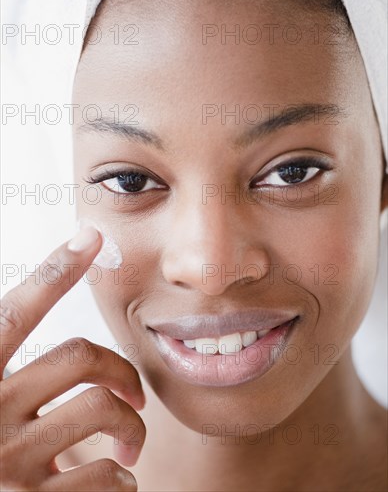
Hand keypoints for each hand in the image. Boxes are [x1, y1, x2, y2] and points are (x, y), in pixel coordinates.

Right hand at [0, 227, 144, 490]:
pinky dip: (122, 478)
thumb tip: (68, 329)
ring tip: (129, 441)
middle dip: (122, 371)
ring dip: (131, 426)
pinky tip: (116, 480)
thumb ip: (17, 373)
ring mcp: (7, 463)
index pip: (16, 314)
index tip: (92, 236)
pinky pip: (105, 475)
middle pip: (79, 356)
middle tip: (136, 393)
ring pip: (102, 408)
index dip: (55, 272)